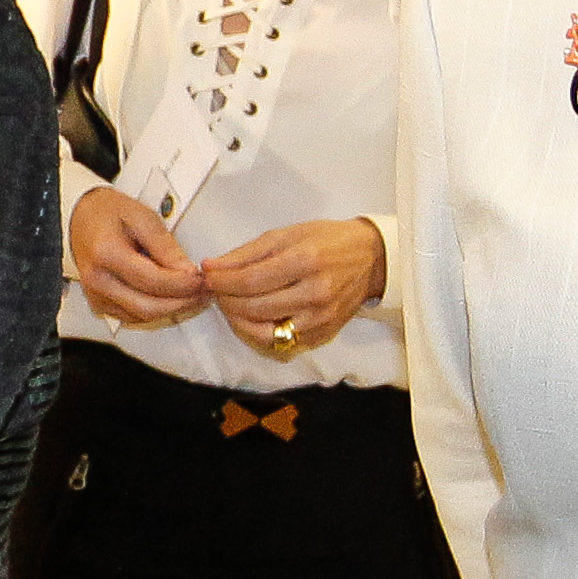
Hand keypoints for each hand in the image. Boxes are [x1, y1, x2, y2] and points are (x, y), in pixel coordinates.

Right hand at [68, 186, 209, 328]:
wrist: (81, 217)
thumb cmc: (109, 213)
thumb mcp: (143, 218)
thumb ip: (166, 247)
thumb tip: (188, 273)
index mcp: (106, 254)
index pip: (153, 282)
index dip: (183, 285)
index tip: (202, 278)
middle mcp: (97, 280)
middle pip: (148, 307)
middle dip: (182, 303)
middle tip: (204, 292)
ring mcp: (96, 295)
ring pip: (143, 316)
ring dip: (172, 308)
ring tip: (193, 293)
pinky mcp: (99, 304)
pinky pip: (134, 316)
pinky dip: (156, 309)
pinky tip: (172, 297)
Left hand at [201, 217, 384, 359]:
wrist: (370, 259)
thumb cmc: (325, 240)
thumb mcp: (285, 234)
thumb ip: (246, 253)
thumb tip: (211, 267)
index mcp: (305, 261)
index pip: (249, 281)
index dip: (220, 282)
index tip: (207, 275)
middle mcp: (315, 294)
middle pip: (254, 308)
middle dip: (225, 299)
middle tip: (216, 289)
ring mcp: (320, 319)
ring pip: (264, 333)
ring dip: (238, 321)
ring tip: (231, 304)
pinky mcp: (323, 334)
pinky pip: (281, 344)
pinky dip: (259, 333)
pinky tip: (252, 318)